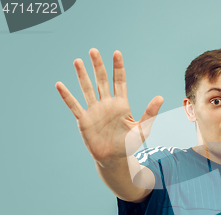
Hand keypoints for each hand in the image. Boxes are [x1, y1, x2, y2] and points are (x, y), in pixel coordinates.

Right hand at [56, 49, 163, 165]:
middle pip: (102, 81)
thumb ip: (150, 113)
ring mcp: (94, 111)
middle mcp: (106, 104)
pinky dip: (67, 96)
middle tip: (93, 50)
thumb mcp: (142, 129)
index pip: (119, 81)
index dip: (118, 67)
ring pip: (87, 89)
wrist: (113, 159)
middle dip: (98, 66)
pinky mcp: (84, 120)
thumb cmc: (128, 145)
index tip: (116, 53)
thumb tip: (160, 97)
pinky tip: (60, 84)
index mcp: (121, 104)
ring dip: (82, 76)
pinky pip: (74, 106)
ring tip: (78, 61)